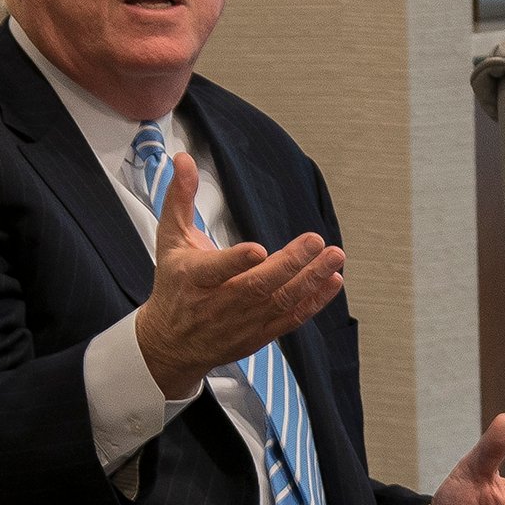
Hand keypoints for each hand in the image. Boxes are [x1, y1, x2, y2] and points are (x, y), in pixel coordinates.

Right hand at [136, 152, 346, 397]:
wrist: (172, 344)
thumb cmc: (174, 286)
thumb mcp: (169, 240)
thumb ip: (180, 199)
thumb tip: (183, 160)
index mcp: (193, 278)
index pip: (215, 269)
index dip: (237, 261)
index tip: (258, 250)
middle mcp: (218, 303)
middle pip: (257, 286)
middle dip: (290, 264)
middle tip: (316, 241)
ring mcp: (241, 321)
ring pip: (279, 302)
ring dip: (310, 279)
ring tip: (334, 256)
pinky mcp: (259, 334)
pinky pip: (290, 319)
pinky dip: (314, 302)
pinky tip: (332, 281)